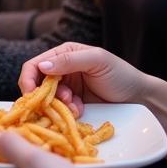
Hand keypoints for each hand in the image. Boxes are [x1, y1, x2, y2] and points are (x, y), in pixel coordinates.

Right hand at [18, 44, 147, 116]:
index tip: (31, 95)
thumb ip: (70, 60)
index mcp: (64, 54)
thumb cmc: (120, 74)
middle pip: (37, 85)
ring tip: (76, 107)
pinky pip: (58, 111)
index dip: (28, 80)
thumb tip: (41, 66)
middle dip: (45, 96)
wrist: (138, 98)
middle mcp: (61, 70)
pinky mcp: (72, 105)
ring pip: (47, 100)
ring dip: (58, 105)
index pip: (34, 65)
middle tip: (64, 101)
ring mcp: (67, 89)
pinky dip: (66, 113)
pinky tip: (80, 111)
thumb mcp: (97, 61)